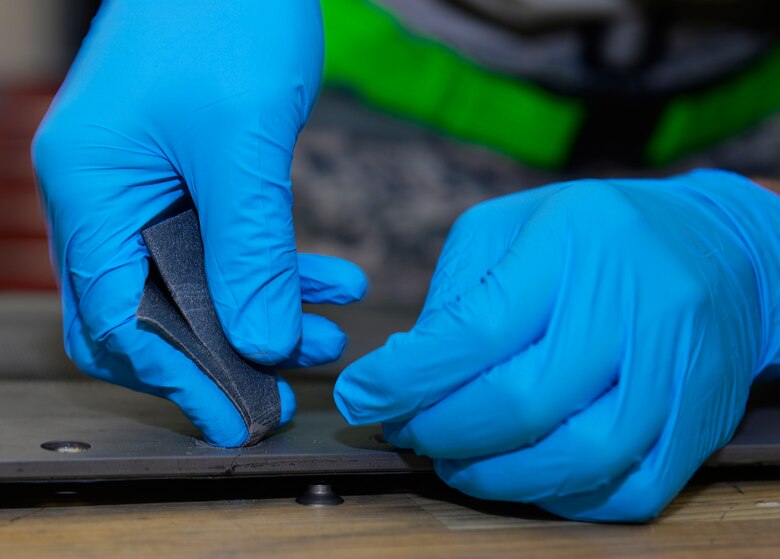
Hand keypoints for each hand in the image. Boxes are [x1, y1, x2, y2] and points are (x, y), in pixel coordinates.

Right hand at [32, 0, 365, 446]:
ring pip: (197, 284)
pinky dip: (275, 269)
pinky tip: (332, 278)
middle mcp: (105, 196)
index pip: (116, 320)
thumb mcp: (242, 143)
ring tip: (328, 333)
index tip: (235, 418)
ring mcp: (146, 186)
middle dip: (223, 354)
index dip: (177, 379)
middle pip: (151, 312)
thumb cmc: (224, 16)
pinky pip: (226, 246)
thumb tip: (263, 340)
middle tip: (285, 388)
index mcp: (91, 190)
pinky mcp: (190, 177)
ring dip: (262, 314)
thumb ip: (250, 250)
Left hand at [335, 170, 779, 521]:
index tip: (360, 397)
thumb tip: (404, 371)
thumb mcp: (511, 227)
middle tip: (406, 431)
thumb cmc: (594, 235)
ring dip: (494, 477)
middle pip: (521, 403)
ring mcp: (675, 371)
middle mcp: (631, 307)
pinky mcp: (699, 421)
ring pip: (576, 458)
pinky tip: (519, 474)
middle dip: (440, 431)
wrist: (719, 251)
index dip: (405, 379)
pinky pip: (625, 488)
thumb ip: (455, 295)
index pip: (476, 330)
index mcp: (572, 244)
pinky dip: (557, 497)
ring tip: (452, 461)